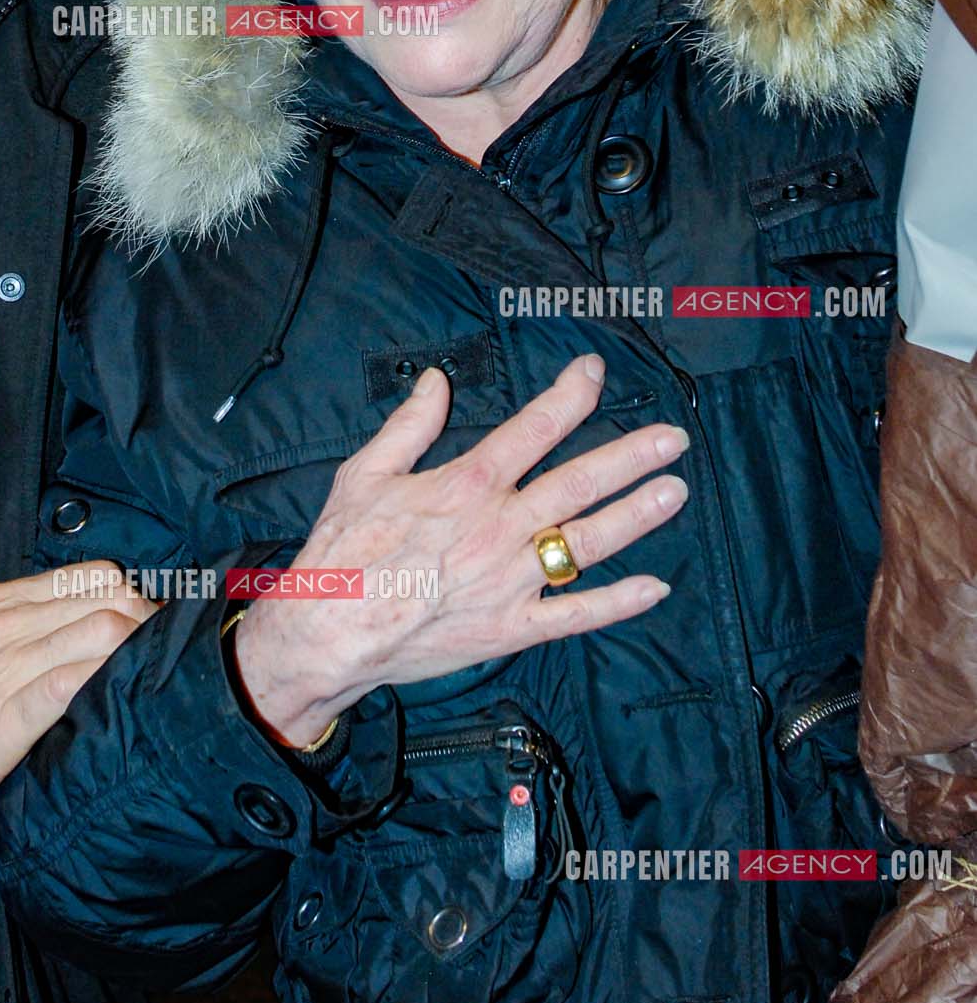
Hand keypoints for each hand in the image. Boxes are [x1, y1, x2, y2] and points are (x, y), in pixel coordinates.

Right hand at [0, 564, 157, 832]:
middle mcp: (7, 625)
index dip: (135, 597)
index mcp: (2, 602)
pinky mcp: (7, 716)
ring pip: (99, 631)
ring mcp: (6, 667)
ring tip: (153, 674)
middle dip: (149, 621)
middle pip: (108, 597)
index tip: (152, 627)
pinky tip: (124, 693)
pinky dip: (107, 679)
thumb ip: (28, 625)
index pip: (94, 575)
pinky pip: (70, 682)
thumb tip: (93, 622)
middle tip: (163, 652)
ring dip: (139, 649)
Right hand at [234, 355, 687, 746]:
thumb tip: (435, 380)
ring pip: (588, 543)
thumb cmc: (342, 551)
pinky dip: (617, 603)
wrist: (328, 631)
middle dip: (630, 456)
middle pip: (578, 483)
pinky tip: (655, 587)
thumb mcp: (364, 473)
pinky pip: (575, 616)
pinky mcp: (511, 629)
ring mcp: (511, 582)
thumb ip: (409, 425)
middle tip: (673, 438)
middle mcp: (499, 528)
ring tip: (674, 492)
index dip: (570, 396)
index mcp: (466, 485)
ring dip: (636, 516)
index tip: (596, 371)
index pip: (533, 428)